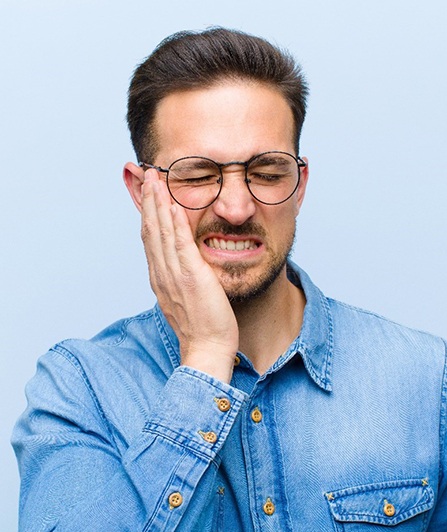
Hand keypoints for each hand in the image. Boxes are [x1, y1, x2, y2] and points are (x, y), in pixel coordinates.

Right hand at [140, 169, 237, 383]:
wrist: (206, 349)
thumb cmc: (201, 327)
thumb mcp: (184, 299)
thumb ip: (180, 280)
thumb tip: (182, 267)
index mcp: (160, 278)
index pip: (150, 239)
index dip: (147, 213)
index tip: (148, 193)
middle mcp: (162, 273)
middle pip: (150, 230)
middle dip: (148, 200)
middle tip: (147, 175)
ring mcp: (174, 274)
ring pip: (161, 232)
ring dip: (158, 203)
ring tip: (155, 179)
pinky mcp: (191, 276)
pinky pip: (181, 244)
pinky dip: (175, 222)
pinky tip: (174, 204)